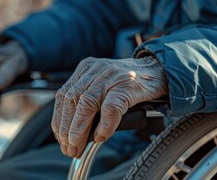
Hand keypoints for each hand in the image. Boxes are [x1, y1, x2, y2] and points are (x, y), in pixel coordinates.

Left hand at [51, 56, 167, 157]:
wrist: (158, 71)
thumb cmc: (129, 83)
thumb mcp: (103, 84)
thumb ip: (88, 99)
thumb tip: (74, 131)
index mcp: (86, 68)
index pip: (63, 95)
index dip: (59, 120)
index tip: (61, 138)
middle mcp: (96, 69)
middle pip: (72, 100)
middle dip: (66, 128)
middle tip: (69, 147)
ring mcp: (111, 76)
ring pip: (87, 104)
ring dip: (79, 130)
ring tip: (78, 146)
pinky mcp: (128, 85)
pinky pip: (111, 108)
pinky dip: (104, 125)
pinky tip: (101, 137)